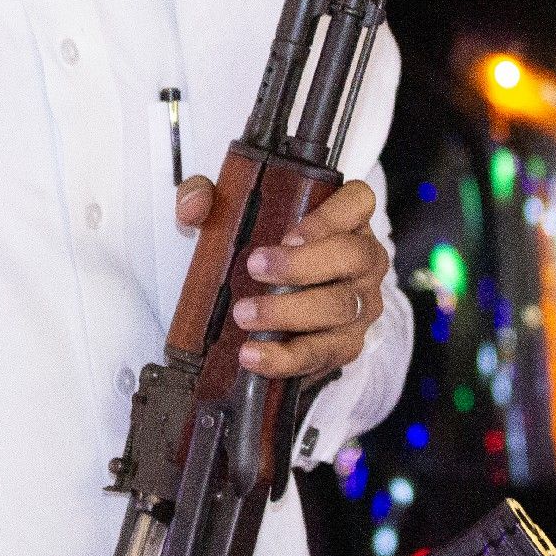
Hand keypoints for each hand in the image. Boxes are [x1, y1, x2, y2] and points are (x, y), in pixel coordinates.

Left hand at [176, 176, 388, 380]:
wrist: (280, 313)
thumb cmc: (269, 254)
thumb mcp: (234, 216)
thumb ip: (208, 198)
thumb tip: (192, 206)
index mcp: (346, 220)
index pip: (358, 201)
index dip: (330, 215)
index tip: (290, 233)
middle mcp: (363, 261)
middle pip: (354, 256)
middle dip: (302, 264)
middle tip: (255, 267)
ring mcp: (360, 305)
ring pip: (340, 308)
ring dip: (288, 312)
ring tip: (244, 314)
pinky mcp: (345, 345)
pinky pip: (322, 353)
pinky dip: (285, 357)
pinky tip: (254, 354)